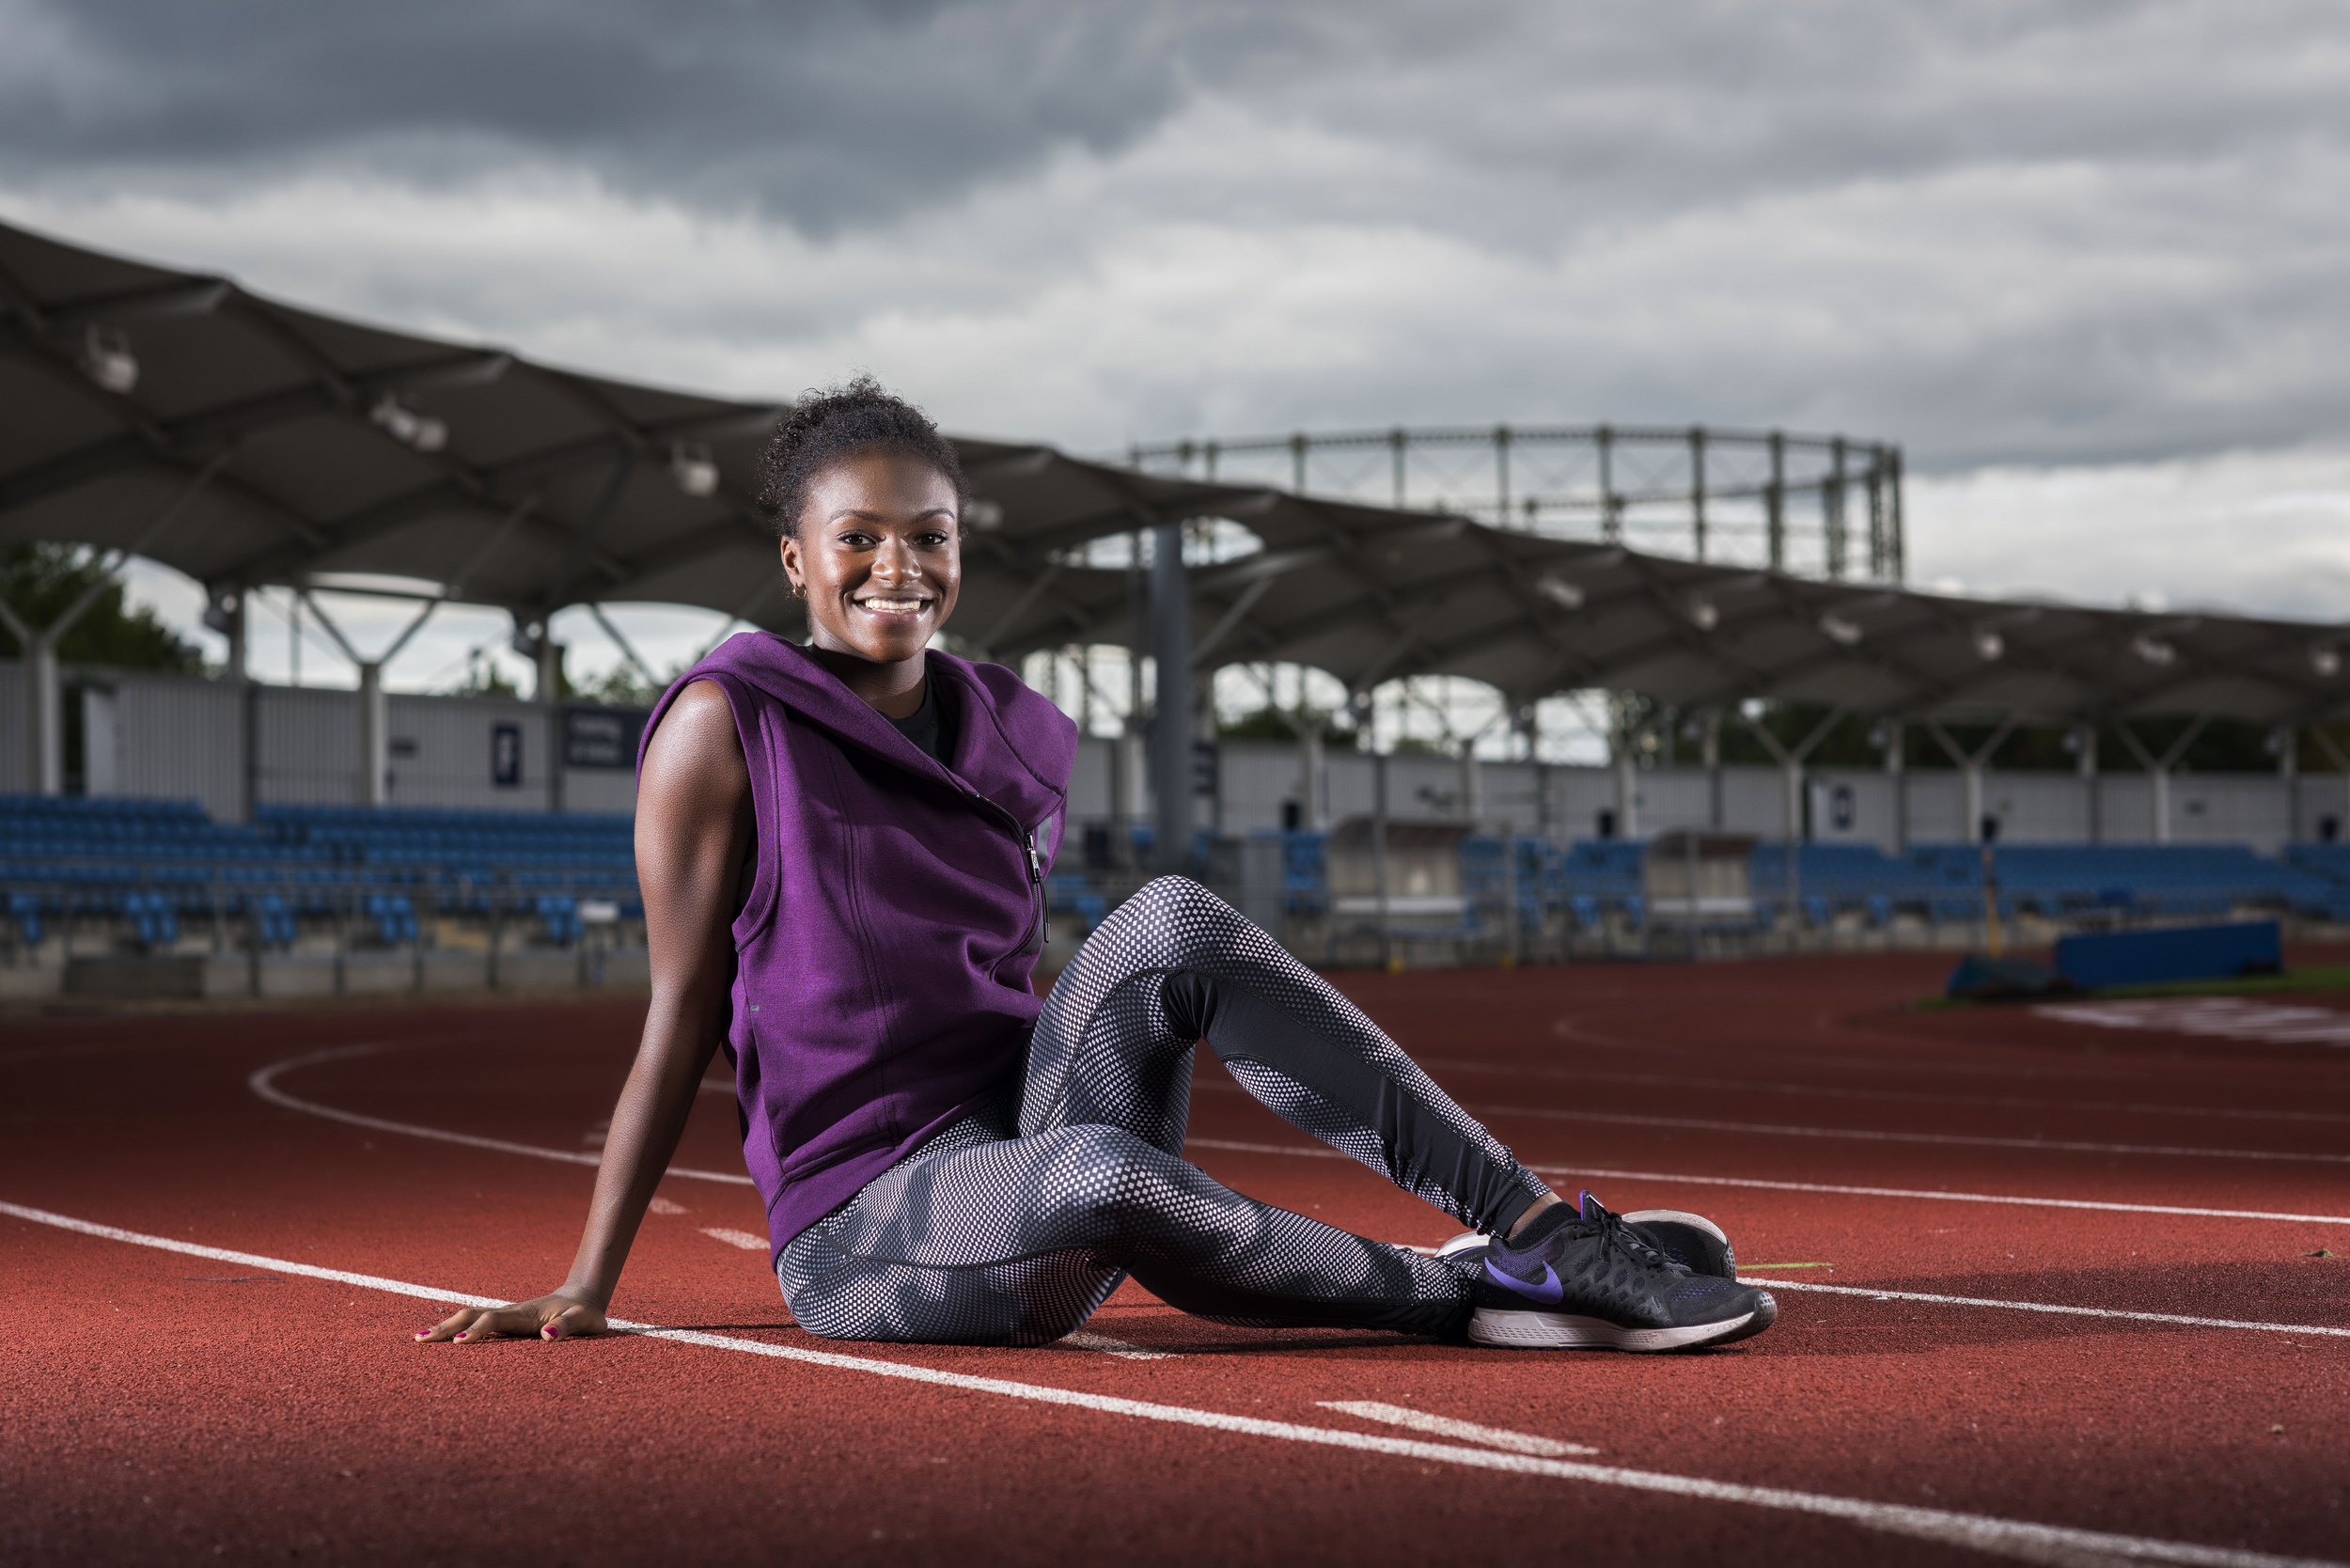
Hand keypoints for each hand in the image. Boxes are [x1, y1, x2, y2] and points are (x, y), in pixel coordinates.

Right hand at [415, 1292, 607, 1344]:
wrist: (583, 1297)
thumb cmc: (584, 1313)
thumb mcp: (584, 1321)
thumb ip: (568, 1326)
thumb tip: (548, 1334)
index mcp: (524, 1315)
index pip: (494, 1321)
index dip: (478, 1331)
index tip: (459, 1343)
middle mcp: (509, 1313)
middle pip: (472, 1316)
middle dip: (447, 1327)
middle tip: (419, 1340)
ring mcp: (505, 1316)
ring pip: (470, 1317)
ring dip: (446, 1327)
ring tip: (420, 1339)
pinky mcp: (504, 1321)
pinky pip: (476, 1323)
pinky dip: (456, 1328)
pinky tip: (443, 1338)